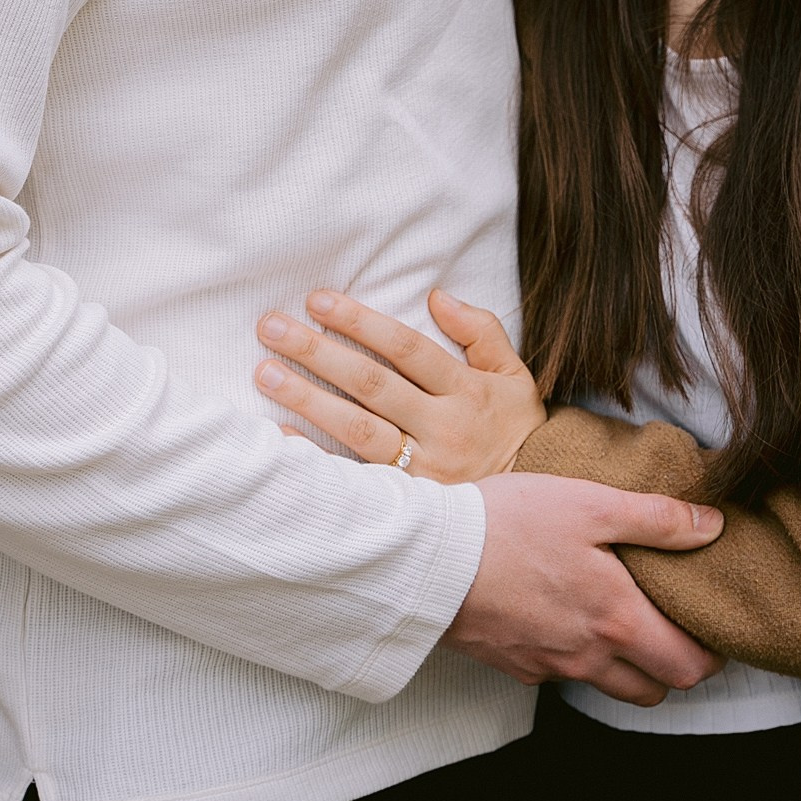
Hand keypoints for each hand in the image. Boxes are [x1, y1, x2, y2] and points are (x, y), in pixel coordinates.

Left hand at [255, 287, 547, 481]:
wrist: (535, 503)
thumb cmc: (515, 429)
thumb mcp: (513, 375)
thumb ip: (481, 331)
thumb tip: (437, 296)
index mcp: (467, 391)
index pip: (406, 349)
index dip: (361, 322)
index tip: (318, 300)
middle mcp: (444, 428)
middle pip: (373, 384)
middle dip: (319, 352)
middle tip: (272, 327)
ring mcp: (424, 470)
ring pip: (358, 430)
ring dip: (308, 399)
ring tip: (265, 373)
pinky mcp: (408, 503)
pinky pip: (354, 478)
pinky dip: (315, 458)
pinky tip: (279, 437)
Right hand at [445, 472, 725, 707]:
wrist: (430, 560)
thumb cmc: (511, 524)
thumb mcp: (590, 504)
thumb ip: (656, 519)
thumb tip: (714, 527)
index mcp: (617, 619)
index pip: (689, 665)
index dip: (714, 653)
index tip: (717, 626)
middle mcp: (590, 657)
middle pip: (658, 689)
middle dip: (680, 665)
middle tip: (681, 627)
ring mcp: (552, 668)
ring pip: (614, 688)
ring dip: (634, 667)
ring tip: (630, 621)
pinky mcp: (518, 667)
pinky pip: (567, 676)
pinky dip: (584, 658)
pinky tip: (572, 617)